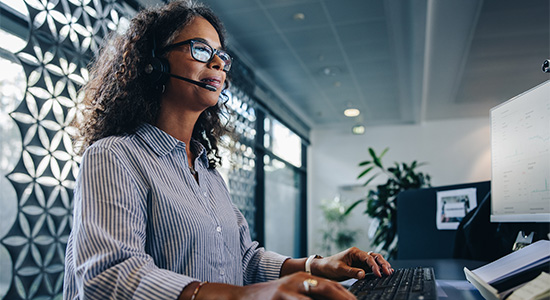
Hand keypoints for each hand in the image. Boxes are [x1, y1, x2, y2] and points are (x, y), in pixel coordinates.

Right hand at [241, 272, 355, 299]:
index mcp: (304, 279)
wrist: (243, 297)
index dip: (348, 296)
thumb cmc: (273, 298)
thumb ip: (311, 294)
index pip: (333, 286)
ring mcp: (288, 291)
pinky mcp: (280, 299)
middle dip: (345, 299)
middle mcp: (298, 282)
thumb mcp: (293, 292)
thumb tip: (337, 298)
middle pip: (329, 288)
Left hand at [311, 247, 392, 280]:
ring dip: (382, 265)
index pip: (368, 257)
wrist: (323, 268)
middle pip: (374, 257)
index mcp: (354, 252)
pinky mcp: (360, 267)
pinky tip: (384, 273)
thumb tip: (364, 274)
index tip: (378, 274)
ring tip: (389, 271)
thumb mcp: (339, 269)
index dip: (374, 265)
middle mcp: (359, 255)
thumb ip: (352, 271)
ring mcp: (360, 261)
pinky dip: (378, 269)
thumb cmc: (330, 266)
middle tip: (388, 272)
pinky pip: (372, 267)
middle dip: (382, 263)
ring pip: (375, 261)